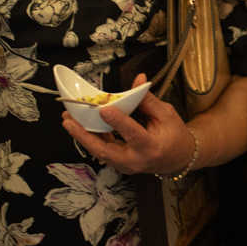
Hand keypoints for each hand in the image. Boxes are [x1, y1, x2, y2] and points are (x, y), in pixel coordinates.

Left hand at [62, 76, 196, 175]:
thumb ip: (148, 99)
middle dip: (84, 136)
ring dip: (82, 136)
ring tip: (68, 120)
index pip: (133, 134)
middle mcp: (136, 160)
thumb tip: (137, 80)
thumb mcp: (166, 114)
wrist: (178, 158)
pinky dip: (90, 138)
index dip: (118, 121)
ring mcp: (125, 165)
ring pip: (99, 152)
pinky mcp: (119, 164)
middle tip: (69, 121)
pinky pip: (102, 151)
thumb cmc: (174, 135)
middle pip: (105, 151)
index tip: (105, 109)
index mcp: (151, 147)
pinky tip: (80, 125)